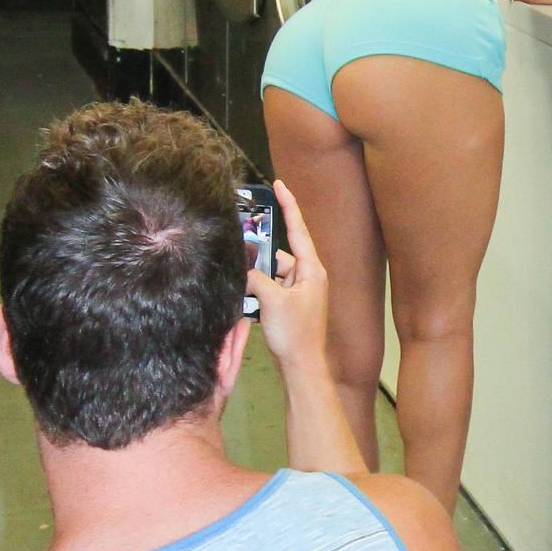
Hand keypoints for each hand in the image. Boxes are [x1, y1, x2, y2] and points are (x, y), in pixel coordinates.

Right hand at [250, 181, 329, 381]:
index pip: (298, 229)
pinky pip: (271, 287)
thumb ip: (256, 278)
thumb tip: (245, 269)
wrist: (302, 366)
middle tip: (240, 252)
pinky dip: (258, 290)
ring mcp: (301, 291)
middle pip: (279, 253)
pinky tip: (247, 300)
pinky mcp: (291, 304)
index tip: (279, 184)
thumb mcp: (271, 301)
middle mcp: (309, 276)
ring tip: (245, 288)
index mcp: (311, 270)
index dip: (288, 205)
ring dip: (257, 277)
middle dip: (260, 255)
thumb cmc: (294, 334)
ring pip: (272, 272)